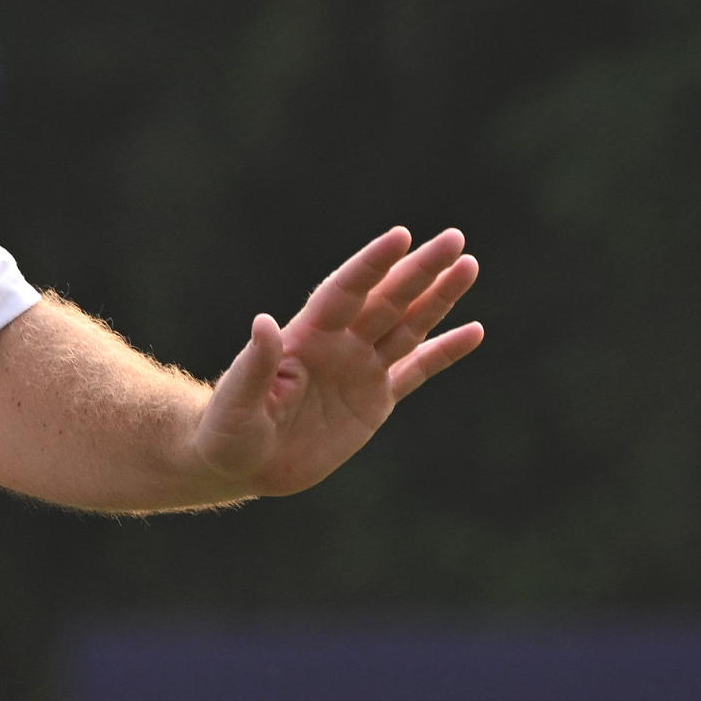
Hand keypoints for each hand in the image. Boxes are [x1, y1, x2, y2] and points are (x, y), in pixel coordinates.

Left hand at [187, 227, 482, 497]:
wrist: (240, 464)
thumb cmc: (227, 429)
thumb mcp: (238, 399)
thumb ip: (257, 363)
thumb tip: (264, 321)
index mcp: (305, 337)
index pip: (346, 292)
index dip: (372, 265)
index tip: (402, 236)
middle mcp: (338, 345)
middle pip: (387, 300)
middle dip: (420, 270)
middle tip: (455, 238)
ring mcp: (359, 370)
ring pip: (408, 326)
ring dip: (438, 298)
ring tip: (469, 266)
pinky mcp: (374, 402)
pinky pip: (416, 371)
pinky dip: (444, 352)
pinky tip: (473, 330)